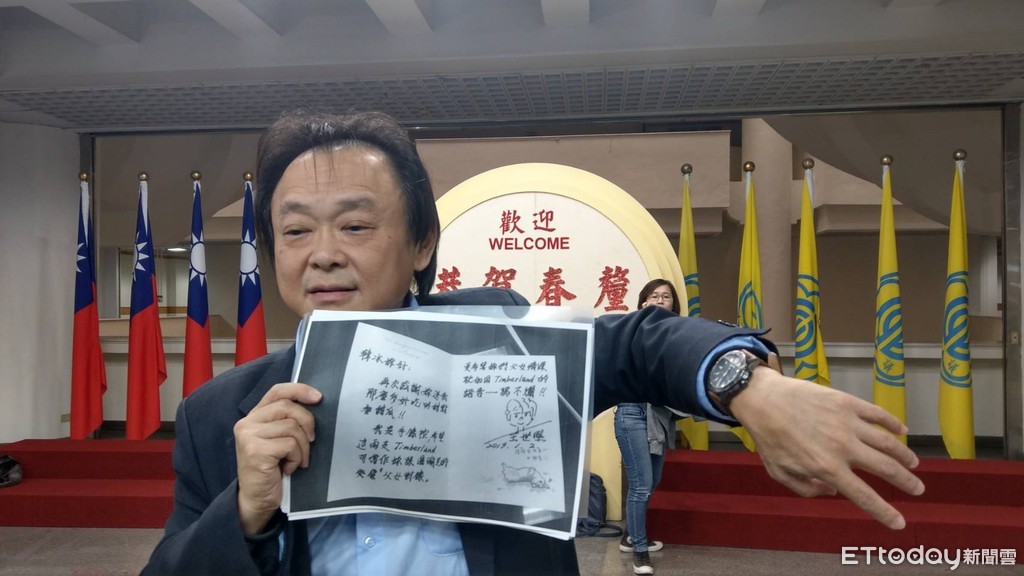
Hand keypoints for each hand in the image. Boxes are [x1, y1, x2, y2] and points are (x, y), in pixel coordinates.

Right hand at [234, 382, 320, 534]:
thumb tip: (315, 403)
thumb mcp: (279, 440)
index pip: (277, 391)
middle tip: (311, 441)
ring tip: (297, 461)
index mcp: (254, 417)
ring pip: (291, 427)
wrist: (256, 500)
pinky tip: (289, 469)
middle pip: (288, 407)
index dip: (299, 390)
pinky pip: (290, 445)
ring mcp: (249, 436)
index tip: (318, 397)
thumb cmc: (272, 470)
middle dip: (307, 423)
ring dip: (302, 447)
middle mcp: (247, 423)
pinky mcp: (255, 451)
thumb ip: (287, 421)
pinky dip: (297, 458)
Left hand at [730, 369, 924, 529]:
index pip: (864, 496)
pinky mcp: (847, 402)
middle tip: (918, 488)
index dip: (884, 512)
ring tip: (913, 463)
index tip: (899, 523)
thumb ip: (806, 489)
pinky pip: (878, 414)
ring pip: (888, 442)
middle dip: (906, 482)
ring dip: (905, 455)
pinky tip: (902, 430)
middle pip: (886, 468)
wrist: (763, 400)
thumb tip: (831, 492)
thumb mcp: (780, 473)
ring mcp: (847, 423)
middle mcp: (843, 447)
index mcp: (827, 468)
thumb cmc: (769, 438)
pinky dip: (893, 423)